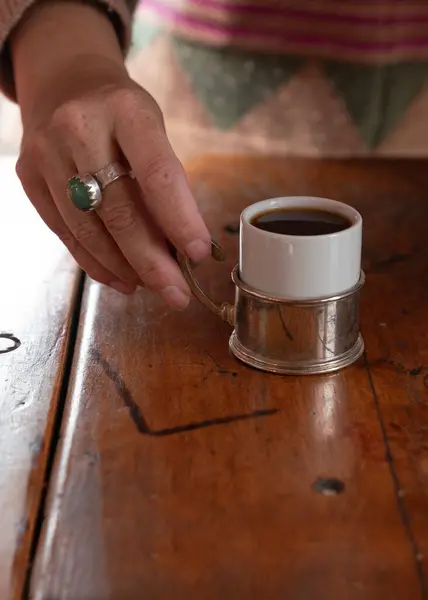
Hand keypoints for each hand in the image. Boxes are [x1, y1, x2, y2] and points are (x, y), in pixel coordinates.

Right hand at [12, 3, 210, 307]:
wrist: (62, 84)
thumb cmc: (120, 113)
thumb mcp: (152, 130)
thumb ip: (165, 183)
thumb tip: (181, 250)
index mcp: (125, 110)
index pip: (157, 174)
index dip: (180, 219)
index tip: (198, 254)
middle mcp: (79, 128)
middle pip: (119, 211)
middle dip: (152, 261)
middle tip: (177, 293)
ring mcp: (47, 154)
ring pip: (88, 229)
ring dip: (124, 268)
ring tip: (152, 288)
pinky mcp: (28, 176)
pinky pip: (65, 233)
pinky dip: (95, 262)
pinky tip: (121, 278)